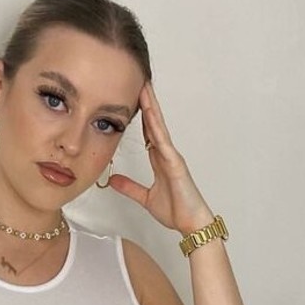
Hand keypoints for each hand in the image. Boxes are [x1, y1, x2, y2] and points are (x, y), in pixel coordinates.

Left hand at [108, 82, 214, 234]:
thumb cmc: (176, 210)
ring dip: (152, 108)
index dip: (141, 116)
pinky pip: (164, 142)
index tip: (132, 99)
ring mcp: (172, 157)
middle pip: (154, 123)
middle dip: (147, 103)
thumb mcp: (145, 198)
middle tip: (138, 81)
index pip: (148, 132)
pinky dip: (157, 128)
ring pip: (159, 127)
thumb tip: (113, 180)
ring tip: (145, 88)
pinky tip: (151, 115)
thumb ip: (130, 188)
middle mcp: (167, 154)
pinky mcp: (176, 164)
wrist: (191, 223)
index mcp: (160, 160)